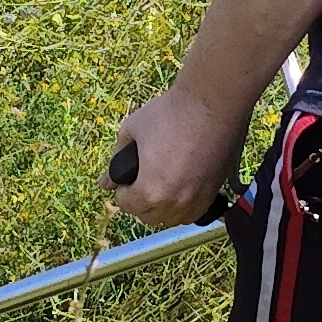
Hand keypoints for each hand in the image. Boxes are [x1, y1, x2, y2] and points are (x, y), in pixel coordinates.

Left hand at [105, 85, 242, 228]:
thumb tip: (106, 181)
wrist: (213, 103)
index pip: (126, 205)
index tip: (127, 175)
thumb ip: (116, 160)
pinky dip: (183, 205)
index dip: (122, 189)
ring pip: (172, 219)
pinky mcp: (215, 191)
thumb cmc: (171, 113)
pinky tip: (180, 186)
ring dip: (162, 207)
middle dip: (139, 200)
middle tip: (141, 178)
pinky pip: (194, 212)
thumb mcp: (132, 130)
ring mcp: (198, 199)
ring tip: (161, 183)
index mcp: (150, 190)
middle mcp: (175, 202)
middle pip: (148, 216)